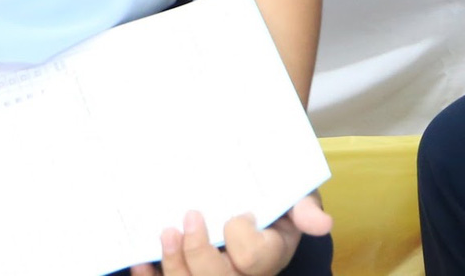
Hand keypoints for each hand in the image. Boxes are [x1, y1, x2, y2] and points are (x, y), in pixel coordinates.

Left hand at [129, 198, 332, 275]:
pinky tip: (142, 262)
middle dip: (197, 252)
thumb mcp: (296, 197)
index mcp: (269, 257)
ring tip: (166, 233)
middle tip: (190, 216)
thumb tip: (322, 223)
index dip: (240, 235)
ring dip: (174, 263)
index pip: (252, 257)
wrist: (256, 196)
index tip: (238, 211)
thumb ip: (304, 207)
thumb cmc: (276, 198)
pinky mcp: (191, 274)